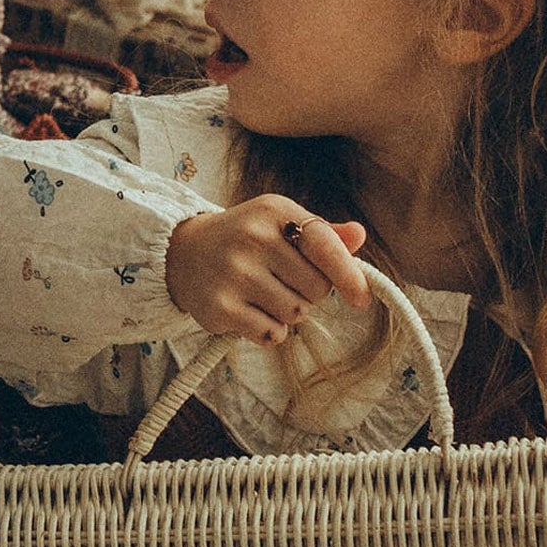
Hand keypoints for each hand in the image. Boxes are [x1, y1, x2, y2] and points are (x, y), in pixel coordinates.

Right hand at [166, 196, 369, 343]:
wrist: (185, 252)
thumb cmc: (245, 238)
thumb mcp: (280, 224)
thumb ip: (322, 234)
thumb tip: (359, 235)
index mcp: (274, 212)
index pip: (324, 246)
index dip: (348, 275)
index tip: (362, 298)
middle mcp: (252, 238)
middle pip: (317, 289)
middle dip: (310, 293)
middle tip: (284, 282)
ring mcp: (234, 274)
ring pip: (297, 314)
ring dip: (289, 312)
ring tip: (264, 294)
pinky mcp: (220, 307)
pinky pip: (272, 334)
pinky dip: (271, 330)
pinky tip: (252, 312)